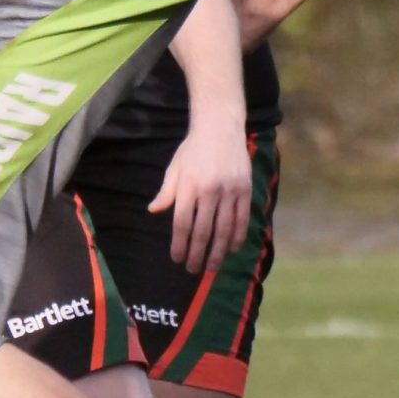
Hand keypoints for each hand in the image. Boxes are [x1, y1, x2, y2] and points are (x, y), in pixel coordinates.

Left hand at [148, 121, 252, 272]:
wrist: (220, 127)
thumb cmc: (193, 149)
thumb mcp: (175, 168)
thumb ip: (166, 192)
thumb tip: (154, 211)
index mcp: (189, 187)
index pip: (182, 224)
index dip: (179, 245)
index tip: (177, 259)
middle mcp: (209, 191)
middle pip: (203, 231)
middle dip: (197, 254)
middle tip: (193, 270)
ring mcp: (229, 191)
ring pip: (224, 229)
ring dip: (218, 251)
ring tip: (212, 267)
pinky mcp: (244, 189)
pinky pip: (242, 218)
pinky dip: (238, 236)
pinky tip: (232, 248)